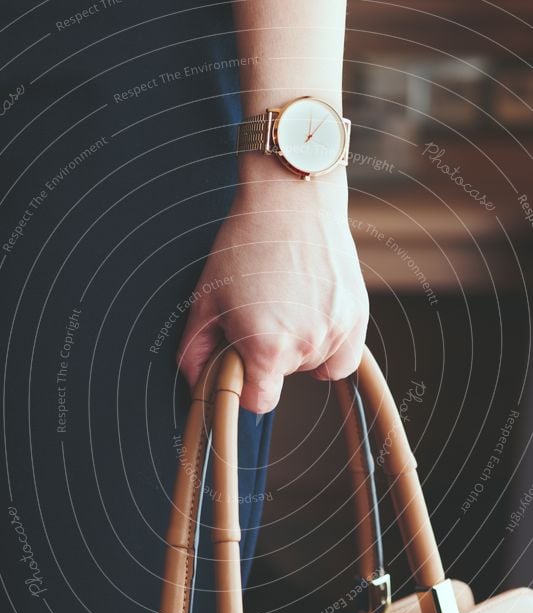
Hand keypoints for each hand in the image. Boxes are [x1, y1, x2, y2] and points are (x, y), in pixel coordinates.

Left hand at [177, 159, 368, 413]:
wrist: (291, 199)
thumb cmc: (244, 245)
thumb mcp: (206, 298)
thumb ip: (195, 350)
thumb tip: (197, 385)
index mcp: (267, 347)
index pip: (259, 403)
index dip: (244, 389)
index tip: (239, 368)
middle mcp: (307, 345)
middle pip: (284, 380)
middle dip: (266, 359)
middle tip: (257, 316)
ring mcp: (337, 331)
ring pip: (313, 368)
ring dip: (298, 350)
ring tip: (285, 307)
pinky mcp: (357, 316)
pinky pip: (343, 357)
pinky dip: (329, 348)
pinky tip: (312, 318)